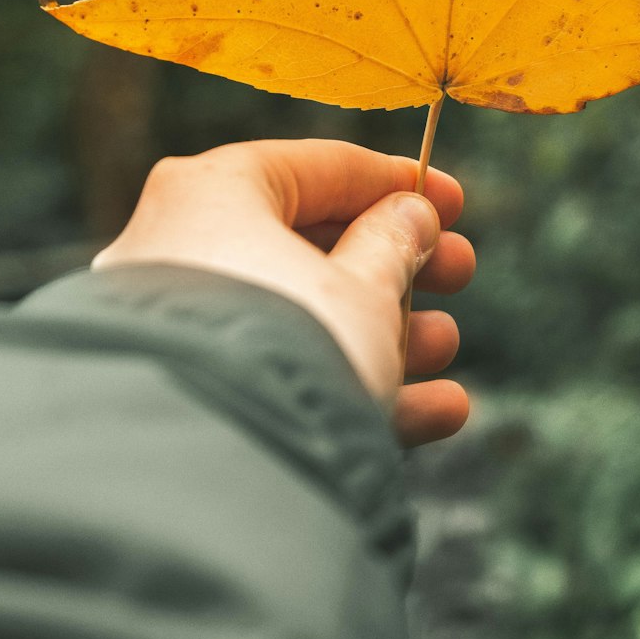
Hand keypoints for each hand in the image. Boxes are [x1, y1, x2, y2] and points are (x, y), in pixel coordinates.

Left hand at [91, 139, 474, 446]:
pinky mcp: (191, 394)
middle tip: (460, 271)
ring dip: (385, 330)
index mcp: (214, 190)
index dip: (396, 182)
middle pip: (309, 243)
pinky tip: (436, 409)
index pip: (318, 167)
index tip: (452, 202)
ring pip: (299, 314)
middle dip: (398, 263)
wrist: (208, 471)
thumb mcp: (363, 286)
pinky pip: (276, 372)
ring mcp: (181, 326)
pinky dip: (351, 382)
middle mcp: (179, 248)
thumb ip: (394, 243)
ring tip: (446, 345)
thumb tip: (409, 218)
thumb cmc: (289, 344)